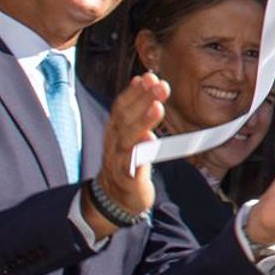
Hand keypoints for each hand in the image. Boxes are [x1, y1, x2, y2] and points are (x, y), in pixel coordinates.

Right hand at [86, 73, 167, 230]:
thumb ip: (140, 112)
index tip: (148, 76)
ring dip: (142, 121)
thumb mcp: (131, 134)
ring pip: (128, 138)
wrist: (114, 197)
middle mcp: (114, 141)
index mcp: (116, 129)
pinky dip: (138, 153)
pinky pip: (131, 164)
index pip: (123, 106)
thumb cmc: (126, 161)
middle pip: (126, 117)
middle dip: (143, 99)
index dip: (135, 91)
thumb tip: (150, 86)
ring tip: (157, 108)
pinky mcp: (127, 177)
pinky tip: (149, 142)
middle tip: (161, 85)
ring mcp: (118, 159)